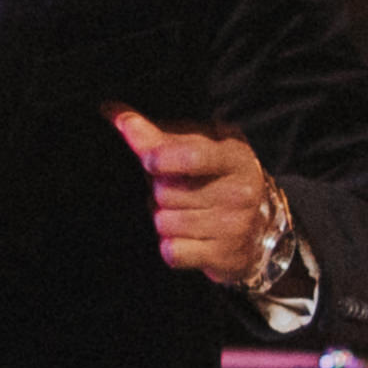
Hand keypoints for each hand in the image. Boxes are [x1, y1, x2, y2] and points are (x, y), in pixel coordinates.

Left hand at [107, 108, 277, 281]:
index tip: (149, 161)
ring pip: (165, 222)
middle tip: (178, 190)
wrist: (258, 226)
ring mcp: (234, 226)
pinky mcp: (224, 256)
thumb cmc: (214, 176)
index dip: (166, 158)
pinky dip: (171, 247)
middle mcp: (240, 191)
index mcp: (234, 156)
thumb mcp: (195, 146)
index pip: (195, 156)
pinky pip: (173, 252)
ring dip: (165, 219)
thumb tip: (109, 111)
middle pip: (167, 192)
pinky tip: (188, 237)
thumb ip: (152, 132)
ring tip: (184, 212)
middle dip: (161, 191)